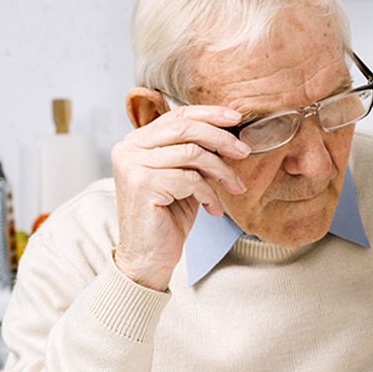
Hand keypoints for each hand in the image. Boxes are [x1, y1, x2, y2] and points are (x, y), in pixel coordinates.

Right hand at [110, 94, 250, 290]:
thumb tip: (229, 134)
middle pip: (184, 128)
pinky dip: (209, 193)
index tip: (236, 119)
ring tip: (234, 187)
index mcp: (136, 142)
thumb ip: (195, 154)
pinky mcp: (142, 185)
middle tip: (244, 152)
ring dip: (221, 170)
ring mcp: (132, 165)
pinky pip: (190, 179)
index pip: (176, 116)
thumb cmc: (168, 218)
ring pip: (192, 153)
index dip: (209, 114)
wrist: (148, 257)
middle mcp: (128, 148)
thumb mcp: (184, 178)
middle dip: (221, 138)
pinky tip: (213, 209)